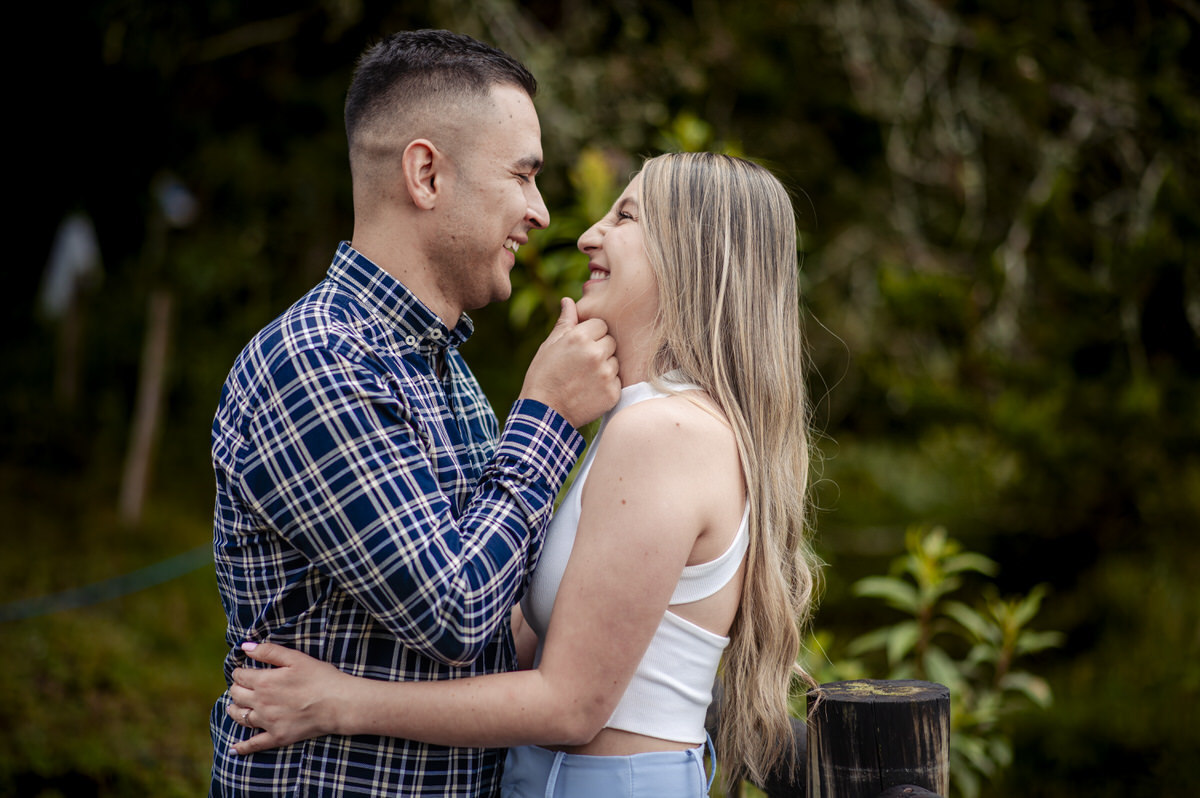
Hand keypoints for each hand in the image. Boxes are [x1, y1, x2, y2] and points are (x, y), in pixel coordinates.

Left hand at [226, 641, 349, 755]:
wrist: (338, 703)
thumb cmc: (320, 677)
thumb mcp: (295, 658)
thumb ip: (269, 651)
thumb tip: (245, 647)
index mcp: (264, 682)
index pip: (240, 676)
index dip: (239, 671)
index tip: (243, 670)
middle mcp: (261, 703)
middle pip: (237, 696)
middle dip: (236, 688)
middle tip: (242, 686)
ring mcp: (267, 722)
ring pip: (240, 717)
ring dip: (234, 711)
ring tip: (234, 707)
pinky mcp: (277, 737)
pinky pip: (254, 744)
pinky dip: (242, 747)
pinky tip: (233, 749)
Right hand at [519, 298, 620, 427]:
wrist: (544, 412)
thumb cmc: (543, 376)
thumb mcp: (550, 346)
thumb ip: (565, 322)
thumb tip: (568, 300)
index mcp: (580, 337)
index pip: (601, 325)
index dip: (591, 335)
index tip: (579, 348)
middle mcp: (596, 353)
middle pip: (611, 342)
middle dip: (600, 350)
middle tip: (582, 364)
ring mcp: (606, 374)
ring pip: (615, 362)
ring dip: (605, 367)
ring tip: (585, 378)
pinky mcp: (612, 393)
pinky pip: (617, 381)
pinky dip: (607, 386)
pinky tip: (590, 391)